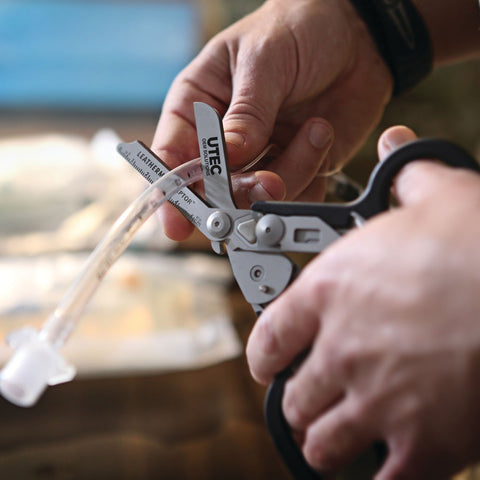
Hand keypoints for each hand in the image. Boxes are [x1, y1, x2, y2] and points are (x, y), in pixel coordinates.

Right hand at [152, 0, 392, 239]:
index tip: (178, 221)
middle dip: (242, 192)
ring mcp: (261, 156)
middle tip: (270, 182)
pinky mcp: (295, 166)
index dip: (172, 192)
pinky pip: (297, 194)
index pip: (172, 156)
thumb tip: (228, 157)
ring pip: (258, 197)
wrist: (356, 35)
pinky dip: (313, 173)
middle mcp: (225, 139)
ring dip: (291, 173)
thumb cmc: (296, 28)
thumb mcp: (263, 59)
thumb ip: (246, 113)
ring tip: (315, 129)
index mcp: (199, 106)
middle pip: (215, 190)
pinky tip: (322, 134)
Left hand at [246, 126, 479, 478]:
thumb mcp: (437, 195)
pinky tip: (385, 467)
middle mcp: (341, 349)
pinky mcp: (423, 443)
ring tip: (336, 434)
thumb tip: (396, 149)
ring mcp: (376, 399)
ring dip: (326, 440)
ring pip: (324, 440)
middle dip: (299, 400)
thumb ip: (403, 176)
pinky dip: (378, 477)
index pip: (268, 338)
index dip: (263, 355)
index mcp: (330, 294)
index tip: (268, 362)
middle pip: (294, 396)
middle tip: (310, 397)